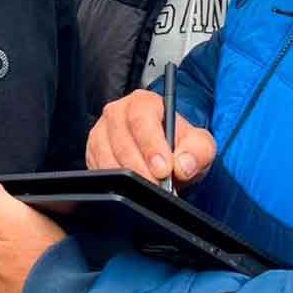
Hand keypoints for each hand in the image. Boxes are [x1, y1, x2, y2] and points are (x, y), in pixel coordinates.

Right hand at [86, 89, 215, 187]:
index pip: (142, 118)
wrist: (167, 159)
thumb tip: (183, 165)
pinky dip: (115, 184)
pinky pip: (98, 170)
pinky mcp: (92, 154)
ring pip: (107, 157)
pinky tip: (132, 189)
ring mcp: (101, 133)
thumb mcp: (200, 146)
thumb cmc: (180, 147)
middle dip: (141, 167)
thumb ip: (198, 151)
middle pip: (122, 139)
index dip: (151, 144)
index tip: (164, 168)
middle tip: (157, 186)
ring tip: (149, 190)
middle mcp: (117, 113)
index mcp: (143, 102)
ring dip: (128, 178)